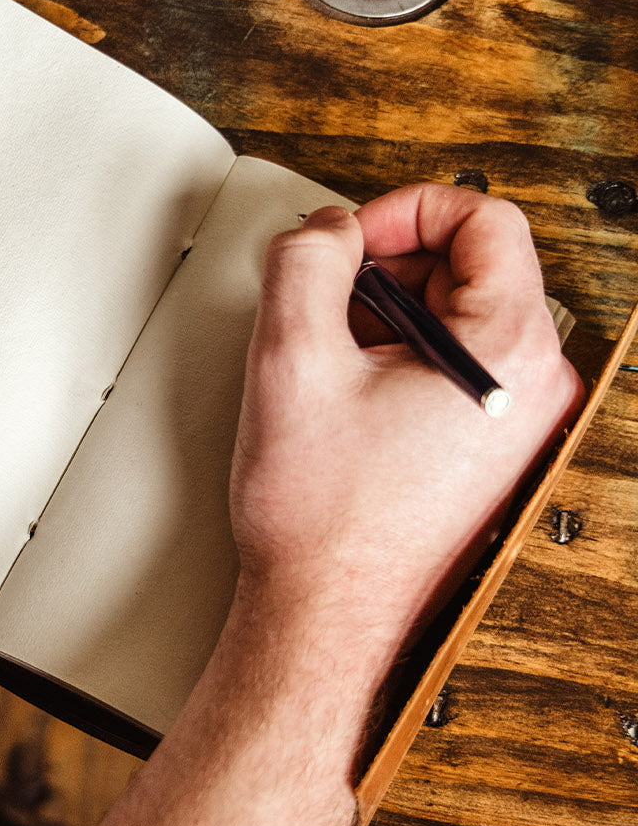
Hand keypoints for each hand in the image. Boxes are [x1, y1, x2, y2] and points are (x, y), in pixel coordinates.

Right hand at [227, 185, 581, 693]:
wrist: (325, 616)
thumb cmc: (321, 519)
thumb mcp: (291, 358)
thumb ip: (306, 260)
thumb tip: (326, 228)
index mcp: (508, 354)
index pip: (486, 219)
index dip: (407, 209)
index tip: (351, 239)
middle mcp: (533, 387)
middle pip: (472, 265)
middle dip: (389, 267)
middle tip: (324, 301)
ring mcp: (518, 422)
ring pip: (457, 315)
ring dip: (386, 315)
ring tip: (329, 360)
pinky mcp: (491, 448)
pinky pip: (453, 365)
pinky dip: (397, 358)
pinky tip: (347, 395)